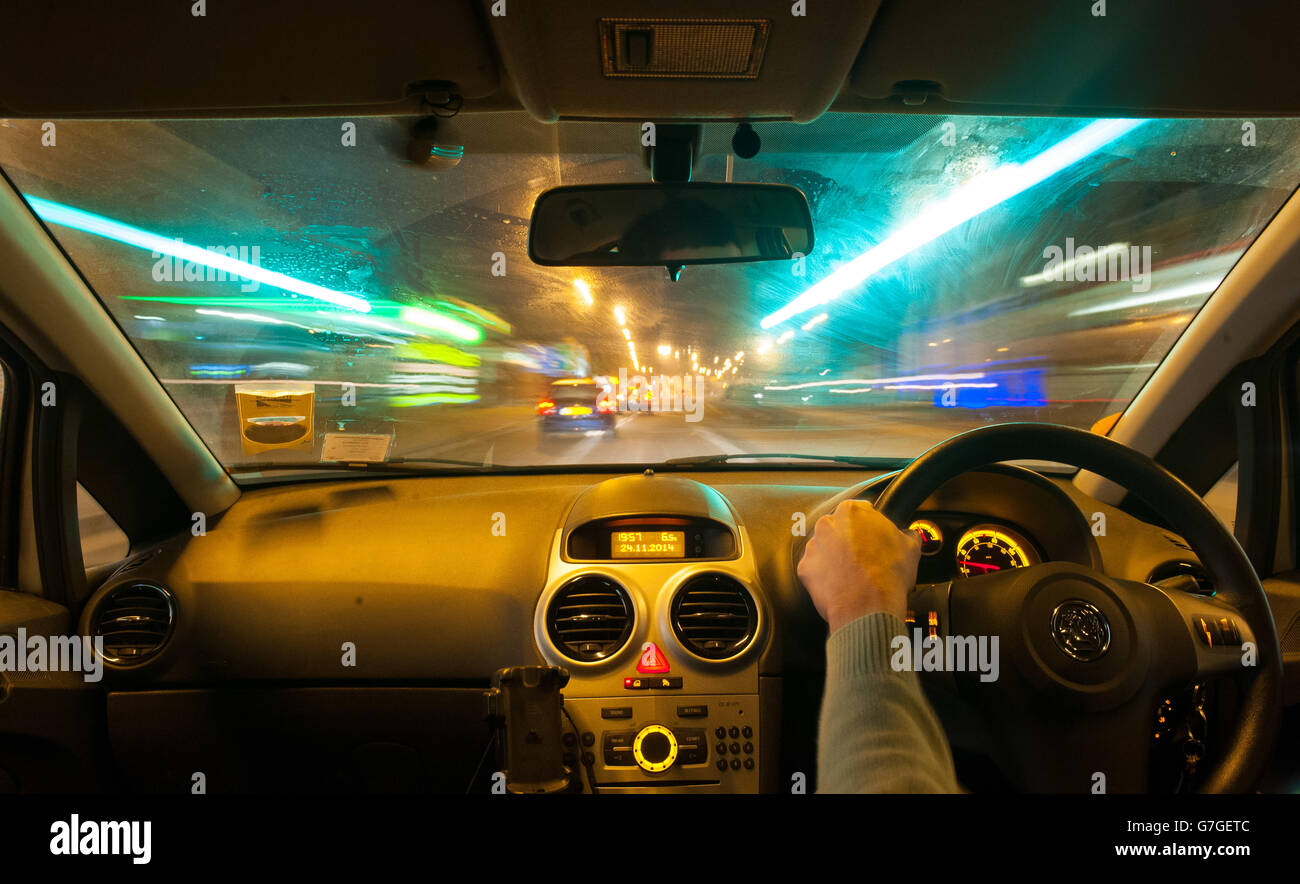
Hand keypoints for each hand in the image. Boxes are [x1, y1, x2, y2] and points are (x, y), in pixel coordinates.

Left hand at [796, 500, 921, 631]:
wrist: (867, 607)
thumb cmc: (888, 575)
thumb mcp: (910, 548)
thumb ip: (907, 534)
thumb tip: (909, 535)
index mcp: (852, 512)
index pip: (860, 510)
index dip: (870, 526)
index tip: (875, 538)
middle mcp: (827, 524)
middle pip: (839, 527)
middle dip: (849, 540)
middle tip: (865, 557)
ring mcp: (813, 546)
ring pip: (824, 547)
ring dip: (835, 557)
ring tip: (852, 574)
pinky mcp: (805, 568)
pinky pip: (815, 569)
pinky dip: (825, 575)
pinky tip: (840, 584)